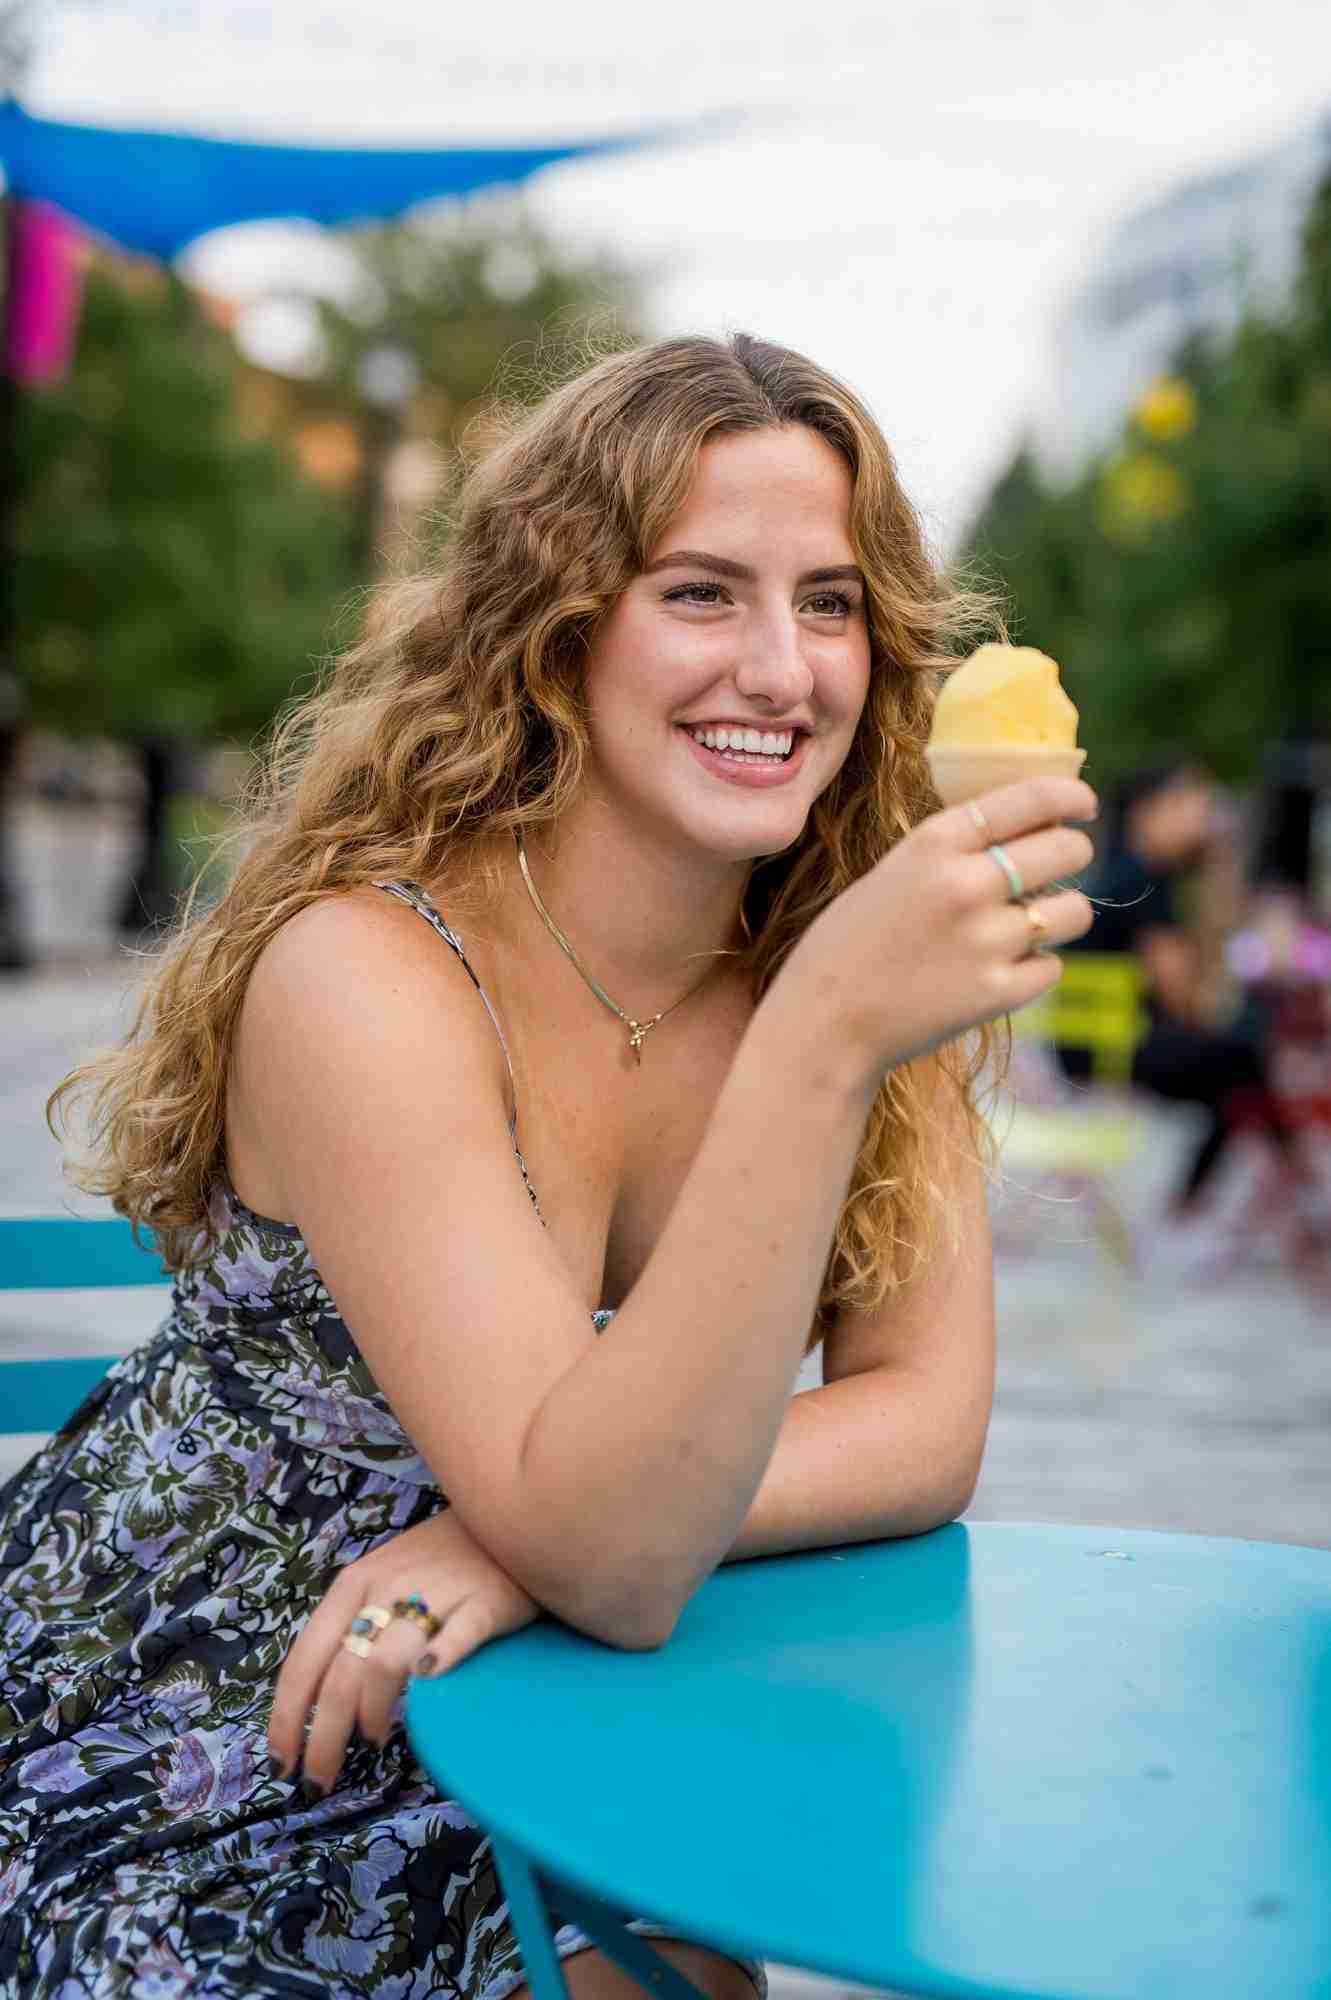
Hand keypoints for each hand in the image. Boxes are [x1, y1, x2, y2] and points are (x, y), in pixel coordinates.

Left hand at [267, 1506, 540, 1793]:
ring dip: (370, 1714)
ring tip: (375, 1741)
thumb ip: (353, 1626)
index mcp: (354, 1583)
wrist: (506, 1517)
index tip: (280, 1764)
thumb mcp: (383, 1577)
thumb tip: (321, 1700)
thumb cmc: (439, 1558)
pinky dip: (439, 1660)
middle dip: (322, 1738)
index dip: (286, 1718)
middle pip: (341, 1675)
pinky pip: (458, 1636)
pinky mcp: (486, 1602)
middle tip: (320, 1781)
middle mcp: (387, 1588)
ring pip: (386, 1665)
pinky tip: (428, 1680)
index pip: (305, 1660)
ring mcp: (438, 1594)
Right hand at [791, 775, 1097, 1076]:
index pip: (1030, 798)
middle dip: (1074, 855)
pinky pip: (1051, 967)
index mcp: (934, 843)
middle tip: (1061, 868)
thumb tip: (1035, 830)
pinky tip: (996, 973)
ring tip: (1029, 928)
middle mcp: (965, 883)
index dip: (1070, 797)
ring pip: (1074, 912)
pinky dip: (1033, 970)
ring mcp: (985, 940)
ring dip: (1061, 916)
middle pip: (1068, 851)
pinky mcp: (997, 992)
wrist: (823, 1022)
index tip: (1084, 805)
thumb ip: (954, 851)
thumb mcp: (893, 872)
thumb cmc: (852, 944)